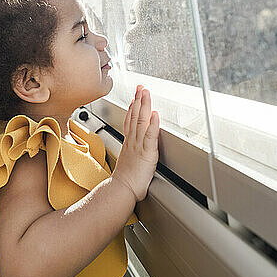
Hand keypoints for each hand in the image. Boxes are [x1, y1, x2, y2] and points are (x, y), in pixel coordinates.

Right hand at [112, 85, 159, 201]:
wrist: (121, 189)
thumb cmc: (125, 180)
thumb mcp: (127, 162)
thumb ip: (130, 153)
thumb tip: (132, 152)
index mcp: (129, 143)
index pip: (130, 121)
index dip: (133, 107)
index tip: (135, 97)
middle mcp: (133, 141)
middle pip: (135, 116)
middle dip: (139, 100)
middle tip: (141, 87)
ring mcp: (139, 145)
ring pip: (141, 121)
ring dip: (144, 106)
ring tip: (146, 93)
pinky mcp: (147, 153)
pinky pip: (150, 136)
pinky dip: (152, 124)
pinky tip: (154, 114)